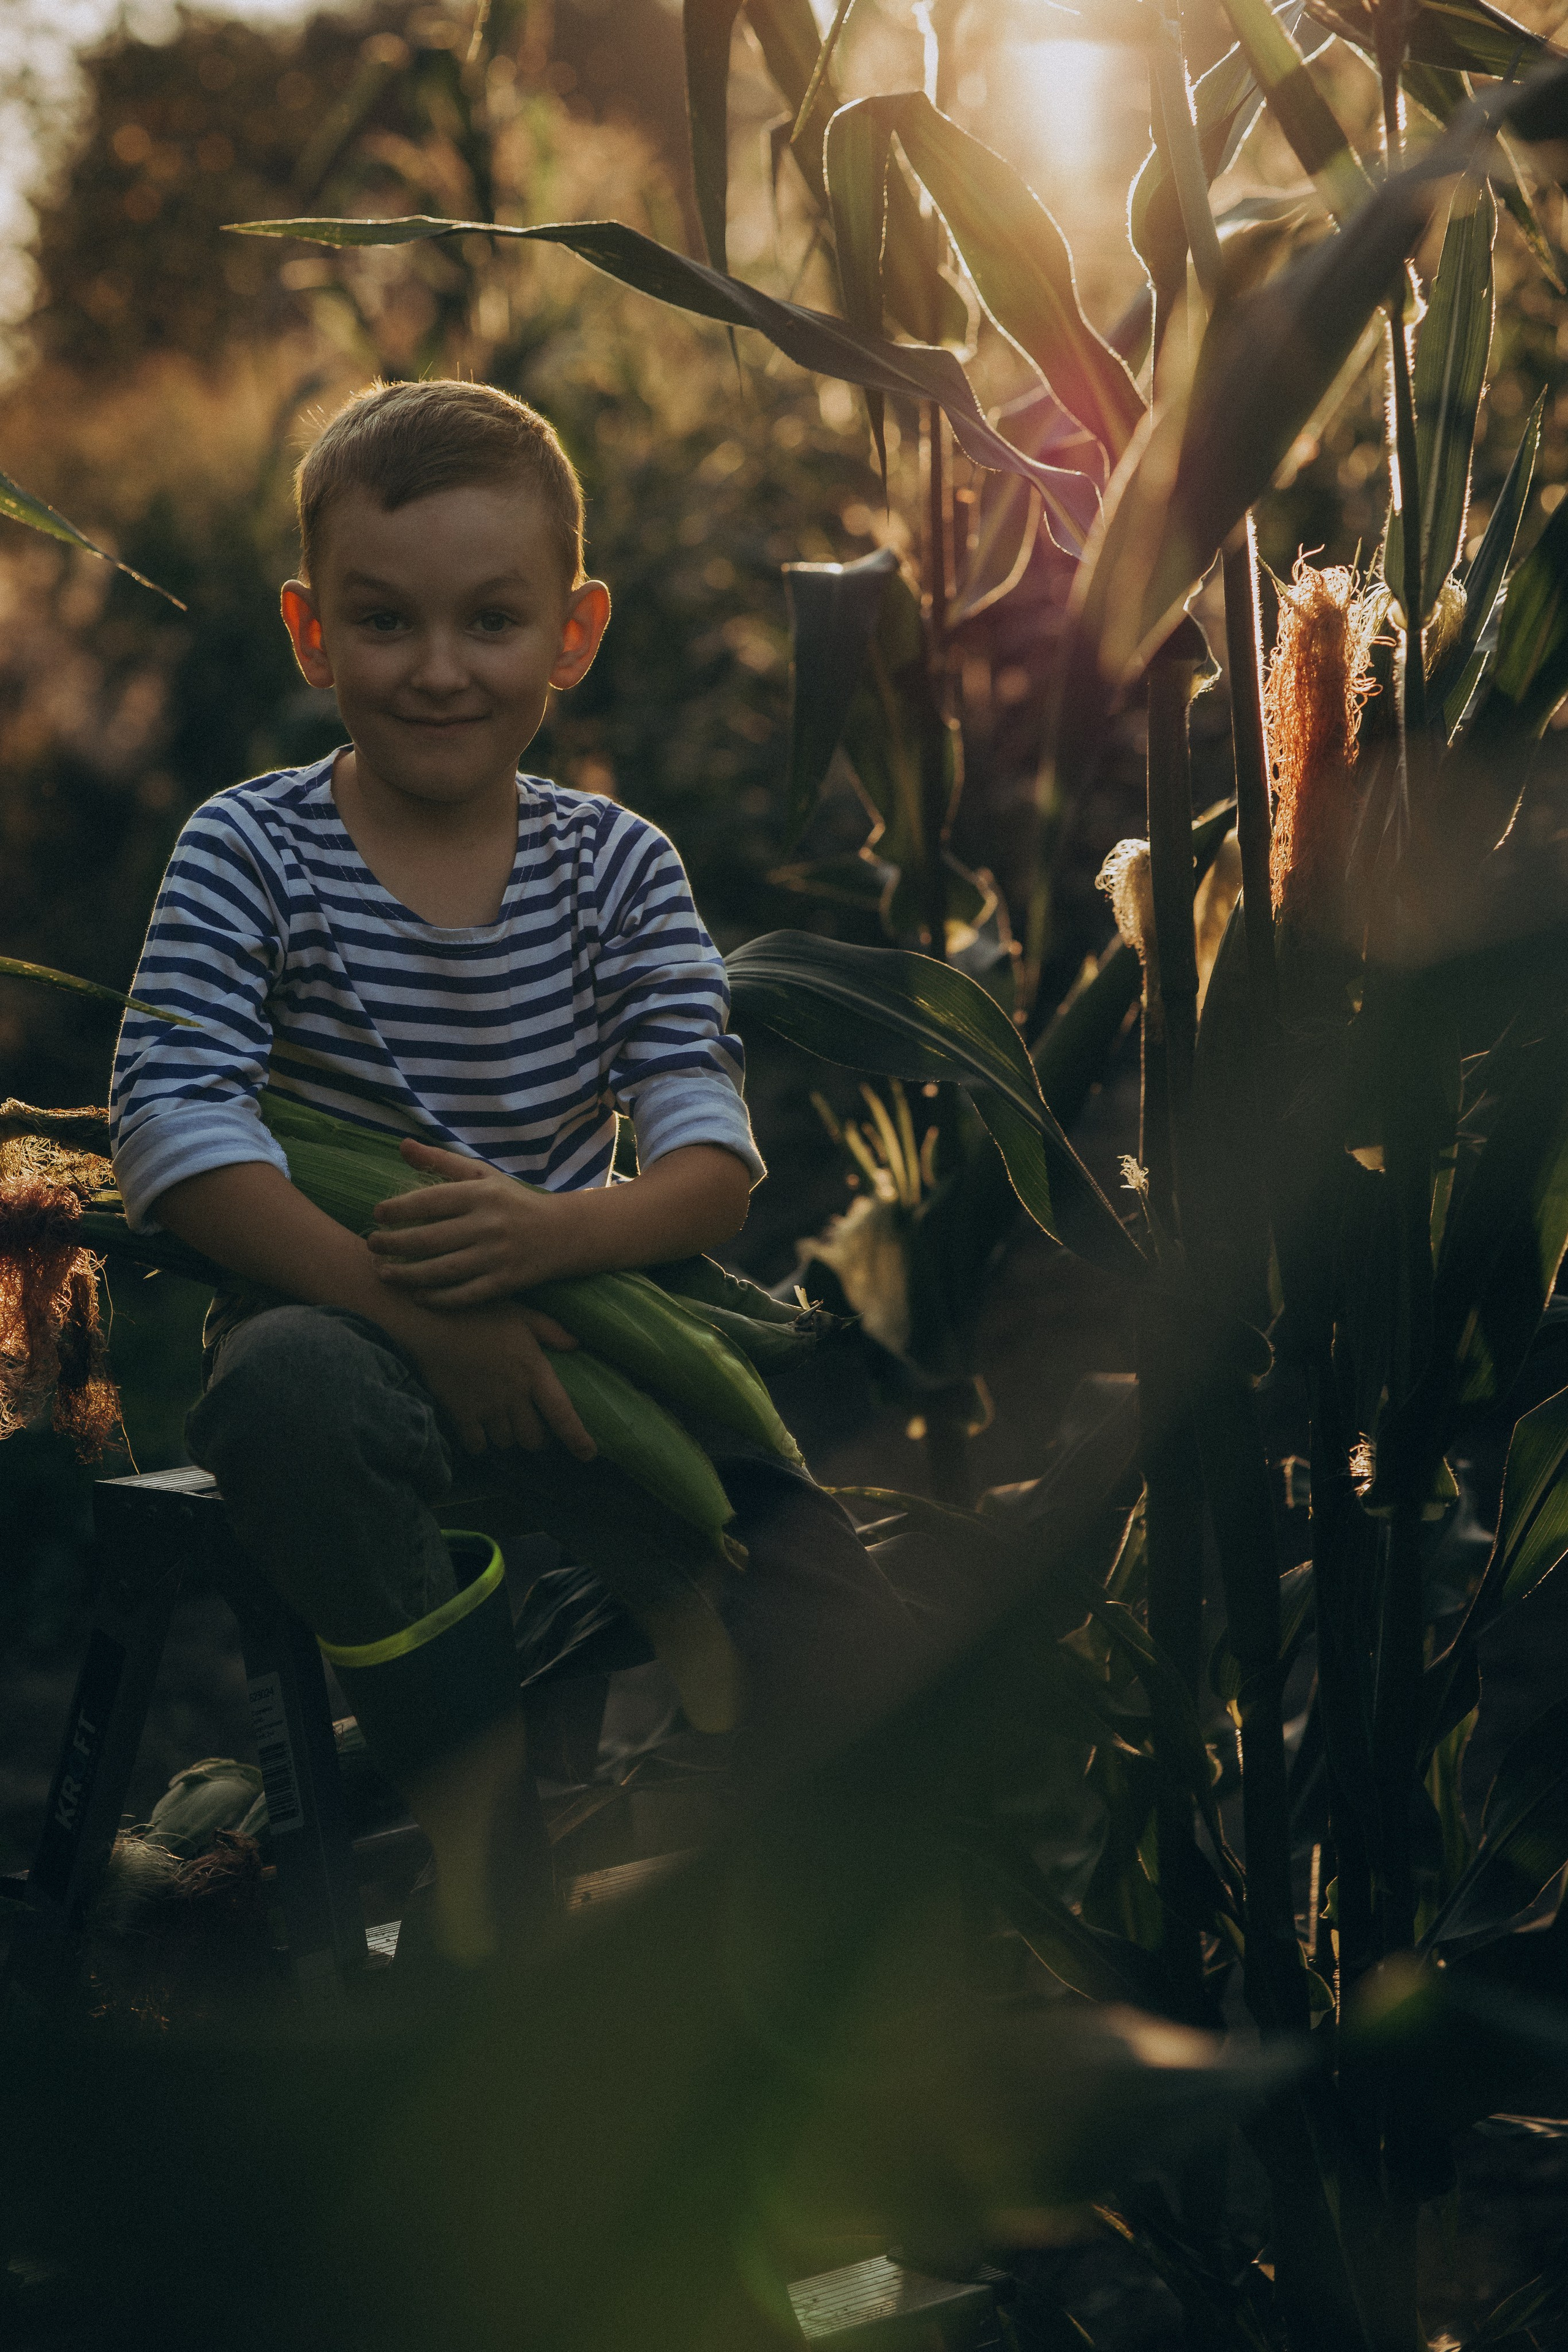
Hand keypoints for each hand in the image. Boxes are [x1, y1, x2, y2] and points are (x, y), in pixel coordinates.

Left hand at [368, 1139, 589, 1305]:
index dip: (399, 1208)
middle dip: (394, 1244)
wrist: (564, 1234)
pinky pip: (464, 1295)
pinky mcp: (505, 1283)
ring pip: (442, 1271)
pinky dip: (437, 1298)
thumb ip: (441, 1162)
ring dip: (407, 1275)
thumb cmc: (513, 1202)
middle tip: (371, 1245)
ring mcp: (497, 1256)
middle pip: (430, 1238)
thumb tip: (402, 1145)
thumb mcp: (483, 1176)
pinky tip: (416, 1295)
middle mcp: (489, 1225)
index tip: (377, 1214)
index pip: (431, 1200)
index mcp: (482, 1195)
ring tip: (383, 1273)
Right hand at [394, 1296, 594, 1458]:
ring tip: (504, 1421)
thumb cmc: (478, 1313)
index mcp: (534, 1373)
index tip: (588, 1455)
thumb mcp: (521, 1313)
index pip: (562, 1414)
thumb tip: (576, 1344)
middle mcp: (514, 1397)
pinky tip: (480, 1428)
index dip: (578, 1439)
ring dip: (509, 1437)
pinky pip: (478, 1445)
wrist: (431, 1321)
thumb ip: (550, 1331)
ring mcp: (487, 1408)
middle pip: (534, 1439)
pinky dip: (482, 1442)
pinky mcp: (461, 1414)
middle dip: (538, 1438)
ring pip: (507, 1442)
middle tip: (533, 1425)